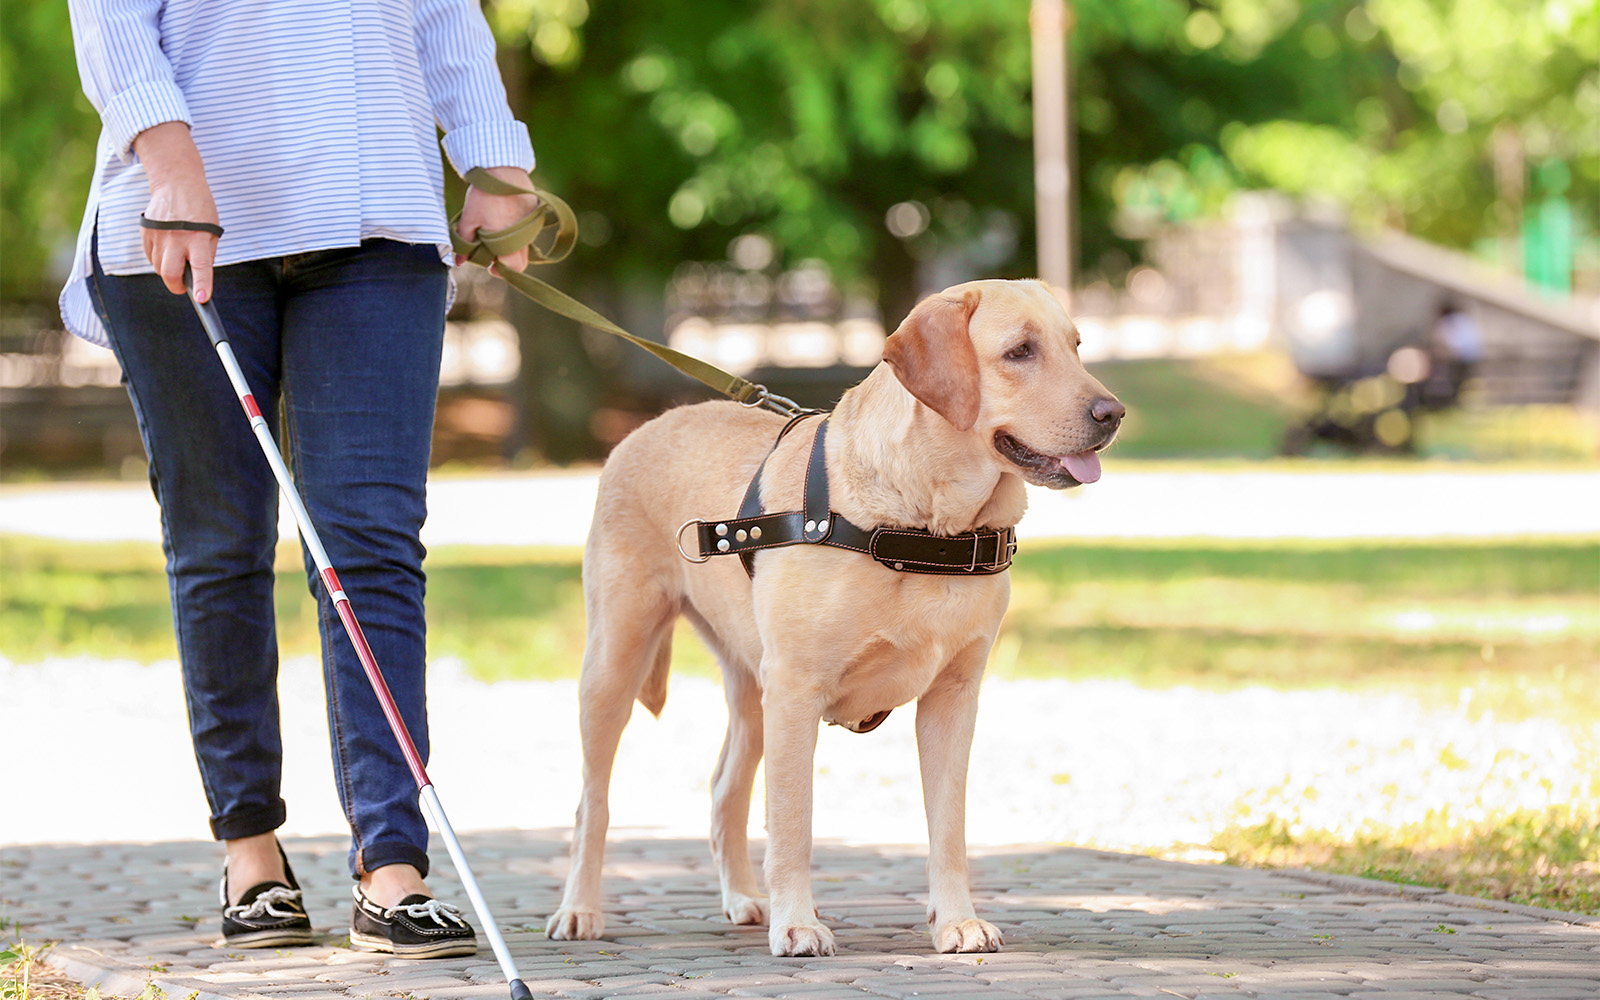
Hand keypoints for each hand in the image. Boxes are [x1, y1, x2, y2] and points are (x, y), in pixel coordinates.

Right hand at [133, 121, 220, 300]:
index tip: (201, 299)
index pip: (201, 266)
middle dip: (176, 286)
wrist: (176, 183)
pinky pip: (151, 257)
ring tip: (179, 259)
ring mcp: (158, 235)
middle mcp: (176, 237)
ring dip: (169, 271)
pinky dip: (159, 260)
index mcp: (198, 237)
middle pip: (170, 274)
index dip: (201, 284)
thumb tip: (198, 277)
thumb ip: (206, 254)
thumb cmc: (200, 209)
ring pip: (159, 268)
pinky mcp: (146, 232)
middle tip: (184, 287)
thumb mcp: (212, 230)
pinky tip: (168, 249)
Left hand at [456, 166, 540, 276]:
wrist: (501, 167)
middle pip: (521, 260)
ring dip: (512, 244)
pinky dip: (518, 229)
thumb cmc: (484, 195)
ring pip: (525, 244)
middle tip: (492, 252)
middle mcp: (526, 236)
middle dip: (507, 260)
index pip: (513, 268)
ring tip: (496, 228)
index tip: (489, 265)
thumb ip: (464, 242)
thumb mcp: (469, 218)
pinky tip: (504, 215)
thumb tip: (459, 261)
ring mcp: (533, 224)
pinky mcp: (536, 212)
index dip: (500, 270)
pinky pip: (528, 229)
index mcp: (510, 242)